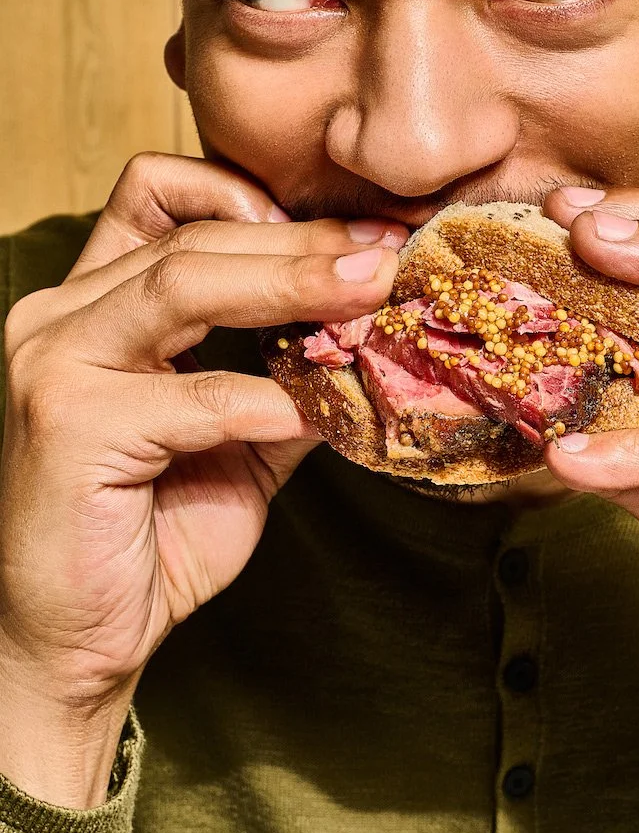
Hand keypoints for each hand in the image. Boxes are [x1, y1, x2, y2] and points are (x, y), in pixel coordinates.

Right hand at [0, 153, 405, 805]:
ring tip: (367, 296)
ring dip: (290, 285)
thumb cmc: (152, 534)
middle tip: (387, 256)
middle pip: (191, 236)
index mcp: (95, 304)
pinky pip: (192, 397)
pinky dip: (265, 401)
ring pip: (184, 283)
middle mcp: (62, 316)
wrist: (80, 636)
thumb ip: (285, 378)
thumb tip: (373, 336)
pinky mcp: (69, 424)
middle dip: (302, 242)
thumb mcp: (235, 438)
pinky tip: (317, 410)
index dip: (256, 195)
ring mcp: (56, 363)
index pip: (162, 195)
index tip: (348, 231)